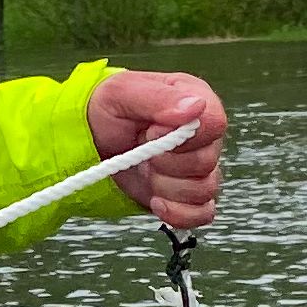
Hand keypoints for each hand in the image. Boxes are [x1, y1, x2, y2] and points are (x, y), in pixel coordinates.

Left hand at [87, 72, 226, 228]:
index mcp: (197, 101)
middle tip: (141, 149)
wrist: (91, 139)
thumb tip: (195, 108)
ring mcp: (198, 168)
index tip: (150, 132)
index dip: (181, 136)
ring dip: (166, 187)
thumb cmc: (108, 109)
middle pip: (206, 162)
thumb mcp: (123, 92)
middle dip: (166, 163)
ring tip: (144, 170)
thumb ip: (160, 98)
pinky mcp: (189, 195)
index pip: (214, 123)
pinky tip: (156, 202)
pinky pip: (202, 214)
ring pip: (204, 190)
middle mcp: (204, 136)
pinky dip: (178, 214)